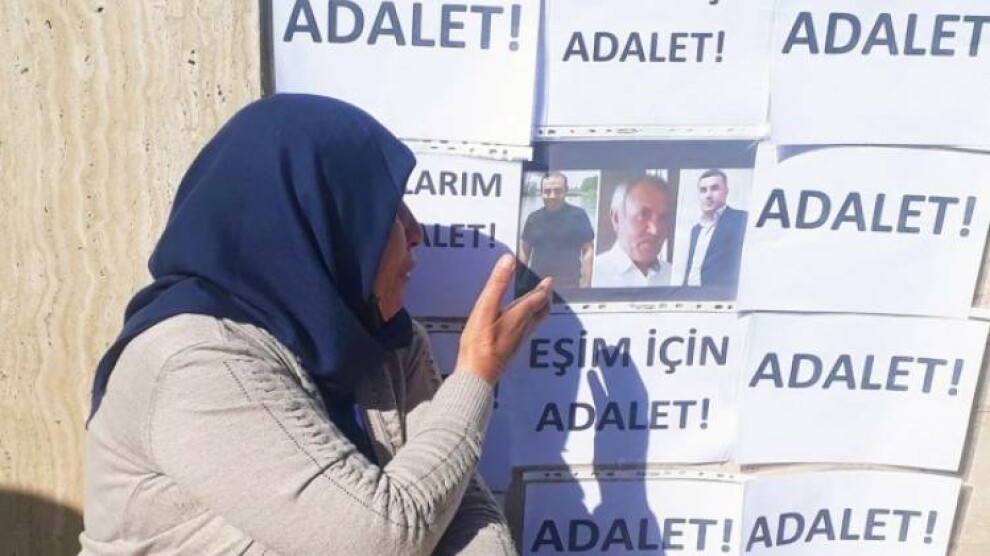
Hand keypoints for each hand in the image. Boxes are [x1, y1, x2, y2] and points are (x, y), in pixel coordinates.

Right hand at [455, 255, 552, 384]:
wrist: (477, 375)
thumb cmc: (479, 343)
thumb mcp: (485, 308)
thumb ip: (497, 284)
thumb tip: (508, 261)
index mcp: (520, 316)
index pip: (538, 298)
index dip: (544, 288)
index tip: (548, 279)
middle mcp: (523, 328)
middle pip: (541, 311)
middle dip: (545, 298)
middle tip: (547, 289)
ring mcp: (518, 340)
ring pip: (534, 321)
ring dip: (538, 309)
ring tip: (537, 301)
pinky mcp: (511, 348)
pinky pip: (526, 329)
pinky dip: (528, 319)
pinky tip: (519, 322)